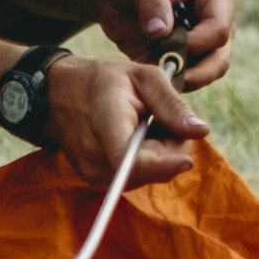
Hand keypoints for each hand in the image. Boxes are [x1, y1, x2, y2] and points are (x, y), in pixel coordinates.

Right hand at [41, 53, 207, 188]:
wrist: (57, 93)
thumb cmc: (104, 80)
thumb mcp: (143, 76)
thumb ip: (172, 105)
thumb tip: (202, 131)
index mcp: (106, 123)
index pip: (136, 160)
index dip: (166, 164)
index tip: (187, 159)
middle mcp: (95, 156)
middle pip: (151, 169)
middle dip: (170, 149)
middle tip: (164, 118)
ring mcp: (92, 173)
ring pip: (147, 176)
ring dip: (157, 156)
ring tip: (144, 125)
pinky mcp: (95, 182)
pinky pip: (135, 178)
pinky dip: (144, 161)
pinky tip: (134, 138)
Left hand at [97, 0, 235, 90]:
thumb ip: (152, 1)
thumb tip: (160, 32)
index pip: (218, 29)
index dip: (196, 43)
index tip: (164, 44)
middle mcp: (218, 25)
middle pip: (219, 60)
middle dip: (194, 72)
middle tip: (163, 75)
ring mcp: (204, 46)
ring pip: (205, 75)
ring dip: (180, 80)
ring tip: (153, 76)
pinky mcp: (186, 62)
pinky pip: (185, 80)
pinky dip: (169, 83)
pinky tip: (149, 78)